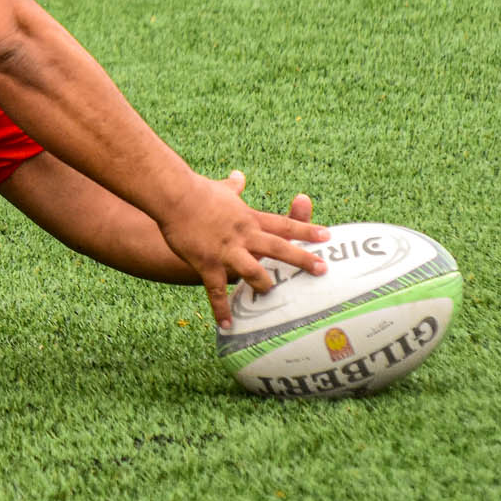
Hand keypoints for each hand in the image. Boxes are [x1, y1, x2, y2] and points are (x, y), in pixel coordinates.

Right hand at [159, 171, 328, 329]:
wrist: (174, 196)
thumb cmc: (195, 191)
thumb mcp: (219, 189)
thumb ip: (232, 186)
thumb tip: (238, 175)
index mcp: (248, 218)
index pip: (283, 224)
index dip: (306, 230)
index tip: (327, 235)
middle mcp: (243, 235)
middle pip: (278, 247)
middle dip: (302, 259)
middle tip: (323, 268)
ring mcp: (227, 250)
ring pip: (253, 271)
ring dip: (264, 284)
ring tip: (270, 293)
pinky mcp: (207, 263)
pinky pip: (216, 291)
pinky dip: (222, 310)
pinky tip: (226, 326)